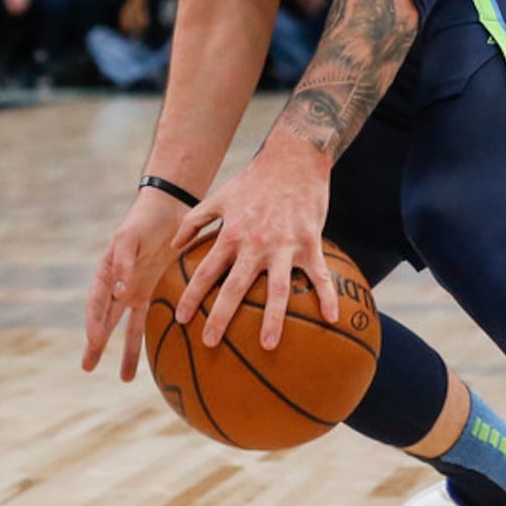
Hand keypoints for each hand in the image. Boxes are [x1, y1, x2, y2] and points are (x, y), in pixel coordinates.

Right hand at [82, 188, 186, 380]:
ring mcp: (138, 291)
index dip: (93, 322)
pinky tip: (158, 359)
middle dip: (96, 343)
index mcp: (107, 272)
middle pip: (105, 320)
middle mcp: (119, 286)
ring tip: (125, 378)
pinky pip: (153, 320)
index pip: (96, 303)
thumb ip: (123, 262)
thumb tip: (118, 291)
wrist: (169, 210)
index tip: (93, 341)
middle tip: (87, 367)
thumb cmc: (144, 221)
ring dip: (128, 351)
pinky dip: (154, 338)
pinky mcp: (157, 293)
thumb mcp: (129, 237)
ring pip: (130, 327)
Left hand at [172, 135, 338, 350]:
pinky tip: (331, 320)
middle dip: (220, 317)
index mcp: (232, 234)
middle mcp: (255, 243)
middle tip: (210, 343)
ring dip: (272, 320)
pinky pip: (320, 276)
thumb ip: (196, 221)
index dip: (192, 295)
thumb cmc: (254, 180)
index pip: (206, 270)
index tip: (181, 319)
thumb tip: (174, 244)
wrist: (293, 158)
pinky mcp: (310, 243)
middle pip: (235, 287)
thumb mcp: (219, 197)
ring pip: (278, 289)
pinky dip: (327, 297)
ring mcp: (284, 245)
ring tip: (267, 346)